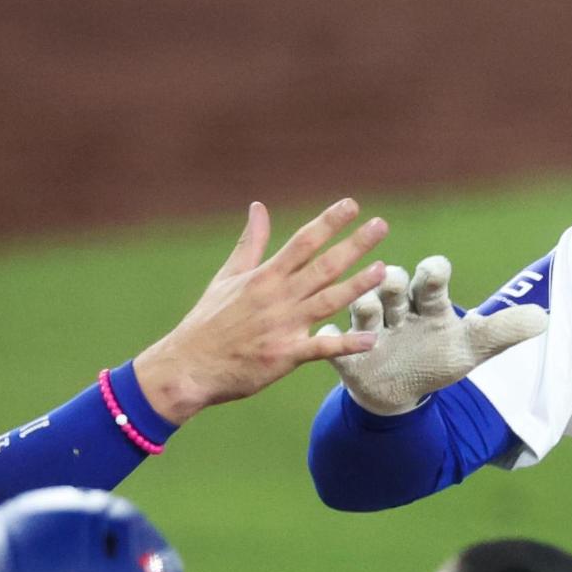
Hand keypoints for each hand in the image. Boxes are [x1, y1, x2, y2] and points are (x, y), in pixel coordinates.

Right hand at [132, 199, 387, 423]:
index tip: (351, 205)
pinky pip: (322, 349)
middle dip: (354, 244)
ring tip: (383, 270)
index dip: (328, 222)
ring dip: (357, 285)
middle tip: (380, 226)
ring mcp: (283, 326)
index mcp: (264, 276)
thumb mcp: (226, 277)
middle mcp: (277, 297)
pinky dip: (346, 344)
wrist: (188, 367)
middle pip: (323, 265)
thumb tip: (258, 206)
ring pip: (328, 301)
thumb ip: (250, 243)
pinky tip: (371, 339)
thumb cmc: (208, 322)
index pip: (303, 242)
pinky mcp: (285, 356)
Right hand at [319, 255, 546, 414]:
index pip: (431, 277)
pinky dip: (330, 339)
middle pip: (393, 285)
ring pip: (363, 308)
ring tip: (366, 307)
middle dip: (393, 282)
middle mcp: (397, 308)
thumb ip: (503, 332)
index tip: (436, 271)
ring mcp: (370, 329)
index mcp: (428, 302)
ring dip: (364, 306)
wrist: (401, 391)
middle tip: (393, 281)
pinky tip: (328, 335)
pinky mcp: (347, 353)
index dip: (433, 272)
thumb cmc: (436, 359)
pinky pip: (333, 343)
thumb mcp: (472, 348)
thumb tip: (544, 319)